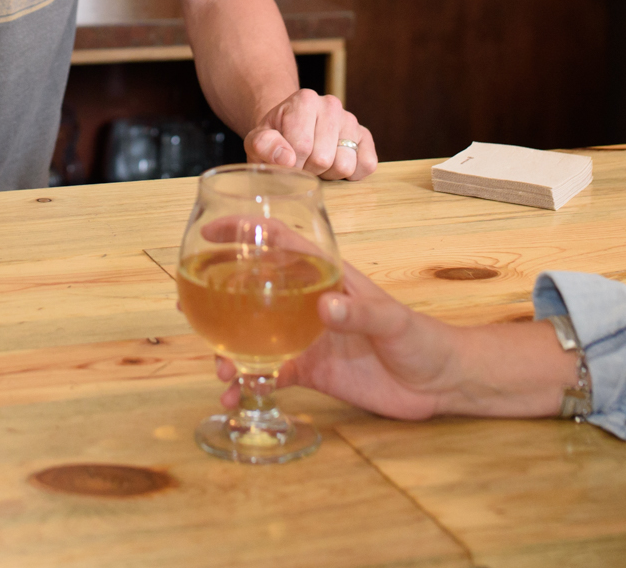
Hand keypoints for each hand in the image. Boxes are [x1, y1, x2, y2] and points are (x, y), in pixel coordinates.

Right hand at [219, 263, 579, 421]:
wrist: (440, 384)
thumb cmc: (422, 338)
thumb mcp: (393, 321)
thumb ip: (360, 313)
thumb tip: (325, 308)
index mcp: (328, 278)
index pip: (282, 245)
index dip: (247, 233)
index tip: (211, 230)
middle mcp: (309, 303)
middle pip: (255, 289)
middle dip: (219, 294)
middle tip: (186, 306)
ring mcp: (307, 337)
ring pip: (254, 335)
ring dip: (229, 349)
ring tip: (218, 368)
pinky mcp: (310, 371)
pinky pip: (269, 374)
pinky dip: (250, 383)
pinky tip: (235, 395)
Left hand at [245, 89, 377, 179]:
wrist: (290, 131)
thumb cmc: (274, 139)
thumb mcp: (257, 141)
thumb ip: (263, 146)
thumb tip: (286, 158)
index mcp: (304, 100)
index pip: (301, 147)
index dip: (291, 165)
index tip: (284, 161)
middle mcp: (331, 105)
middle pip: (323, 158)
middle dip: (309, 170)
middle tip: (300, 163)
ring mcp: (350, 120)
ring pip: (345, 165)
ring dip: (328, 174)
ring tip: (316, 163)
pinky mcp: (364, 136)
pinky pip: (366, 165)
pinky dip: (351, 175)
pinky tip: (334, 165)